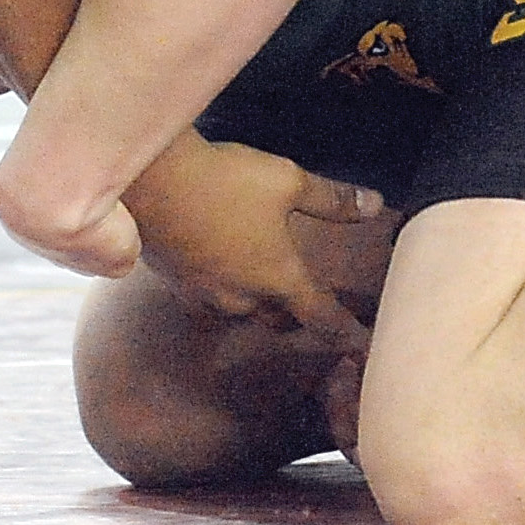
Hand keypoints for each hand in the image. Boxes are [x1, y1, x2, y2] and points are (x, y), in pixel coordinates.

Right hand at [131, 139, 386, 335]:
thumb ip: (332, 200)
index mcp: (278, 278)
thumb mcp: (288, 182)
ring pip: (241, 310)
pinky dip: (223, 287)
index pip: (321, 316)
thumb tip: (374, 205)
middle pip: (278, 319)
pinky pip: (208, 298)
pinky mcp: (174, 284)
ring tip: (265, 281)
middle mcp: (242, 297)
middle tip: (310, 302)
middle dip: (296, 312)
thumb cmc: (225, 182)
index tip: (359, 343)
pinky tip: (221, 266)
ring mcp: (204, 295)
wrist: (150, 181)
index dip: (344, 331)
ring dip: (257, 301)